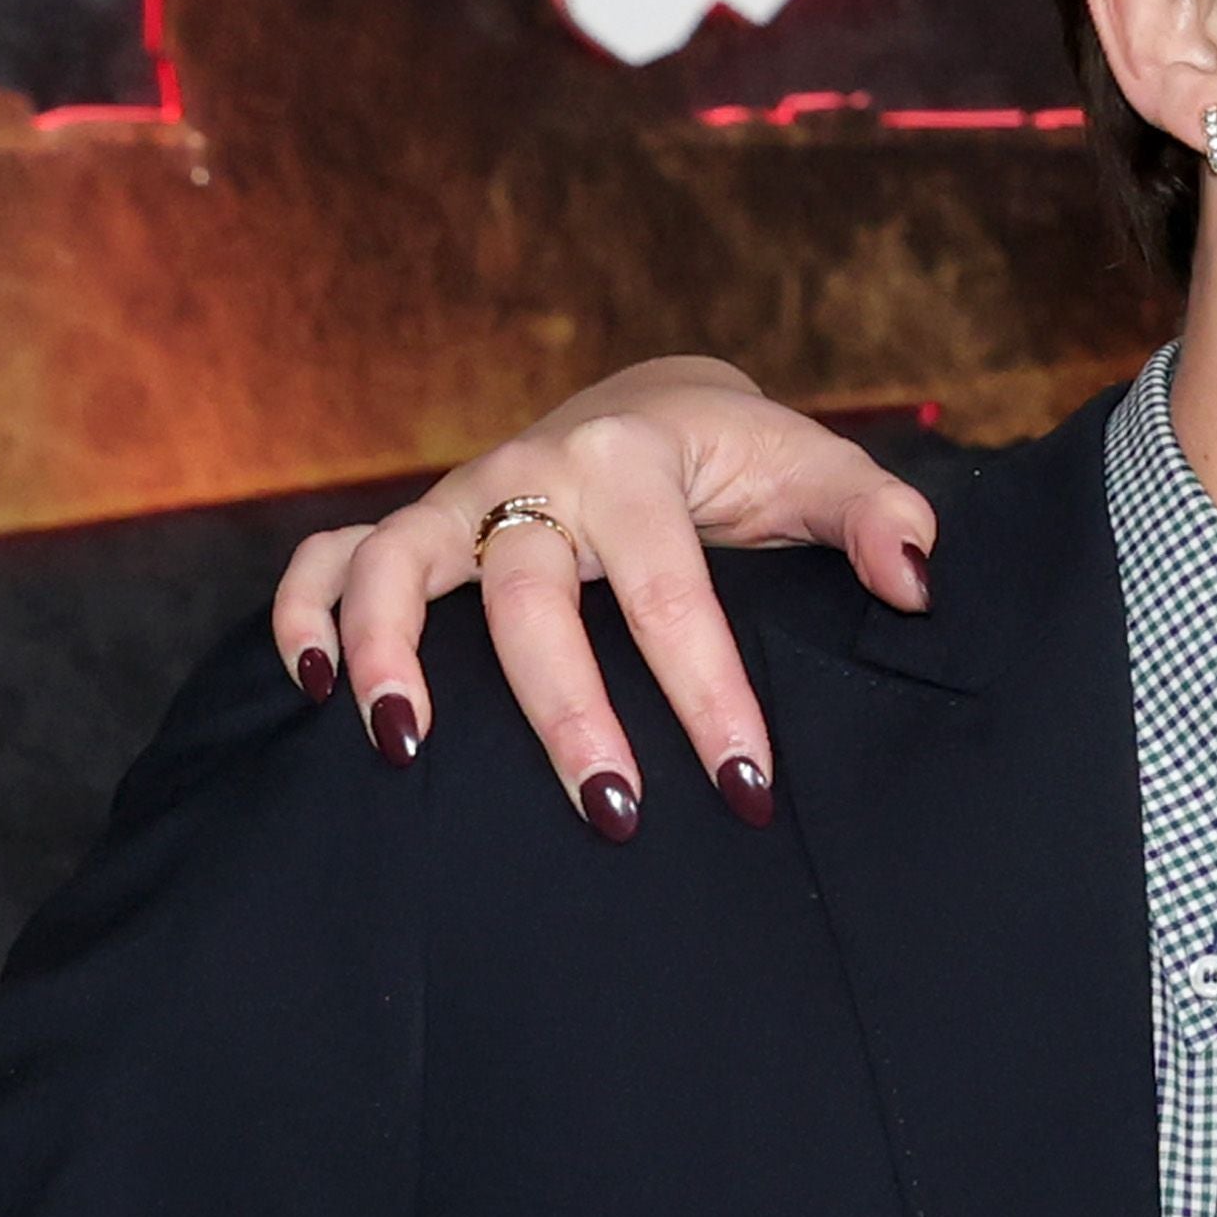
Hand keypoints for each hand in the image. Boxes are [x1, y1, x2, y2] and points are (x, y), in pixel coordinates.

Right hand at [266, 358, 933, 832]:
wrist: (654, 402)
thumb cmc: (744, 458)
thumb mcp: (818, 469)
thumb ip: (877, 517)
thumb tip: (914, 580)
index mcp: (636, 459)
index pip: (673, 591)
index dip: (709, 694)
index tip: (747, 788)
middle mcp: (534, 470)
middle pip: (529, 596)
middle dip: (567, 712)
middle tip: (613, 815)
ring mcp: (462, 496)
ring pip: (393, 566)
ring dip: (388, 656)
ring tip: (404, 753)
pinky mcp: (416, 525)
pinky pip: (325, 560)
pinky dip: (302, 615)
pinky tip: (312, 696)